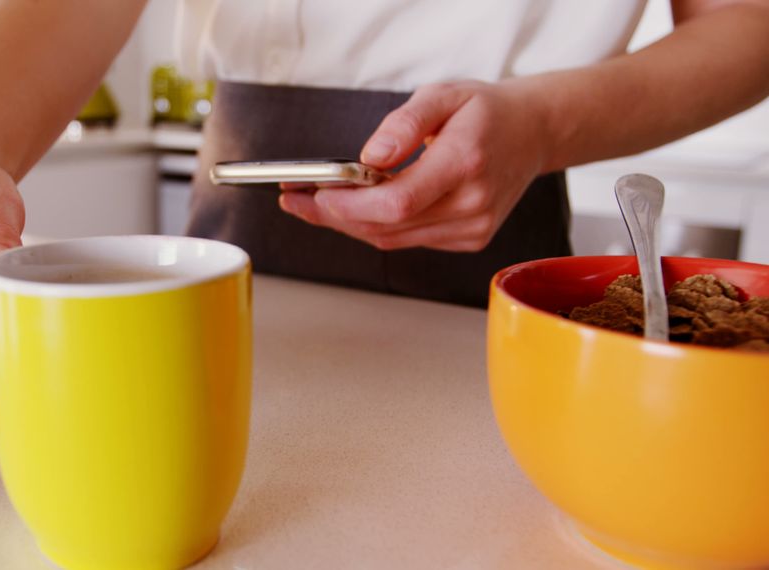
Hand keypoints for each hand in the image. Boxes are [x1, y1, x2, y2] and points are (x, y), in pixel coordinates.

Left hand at [278, 80, 550, 251]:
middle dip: (334, 216)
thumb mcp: (443, 95)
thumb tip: (369, 156)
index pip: (398, 202)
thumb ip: (404, 123)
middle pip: (388, 226)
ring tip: (314, 203)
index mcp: (466, 163)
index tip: (315, 193)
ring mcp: (472, 228)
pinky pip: (407, 240)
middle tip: (296, 199)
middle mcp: (472, 204)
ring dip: (349, 224)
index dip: (351, 206)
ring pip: (393, 239)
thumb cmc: (485, 112)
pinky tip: (354, 209)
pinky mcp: (468, 239)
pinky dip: (376, 226)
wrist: (532, 133)